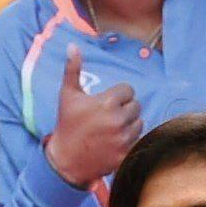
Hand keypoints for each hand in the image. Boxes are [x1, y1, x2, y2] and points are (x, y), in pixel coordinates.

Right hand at [46, 57, 142, 196]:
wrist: (66, 160)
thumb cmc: (67, 124)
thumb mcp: (68, 95)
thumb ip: (72, 69)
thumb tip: (73, 46)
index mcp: (106, 102)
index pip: (128, 90)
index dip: (118, 95)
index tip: (106, 103)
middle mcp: (118, 120)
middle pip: (136, 106)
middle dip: (124, 109)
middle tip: (109, 117)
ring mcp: (123, 139)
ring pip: (139, 123)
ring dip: (129, 124)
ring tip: (113, 129)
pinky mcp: (126, 153)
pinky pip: (138, 140)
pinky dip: (130, 140)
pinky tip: (116, 141)